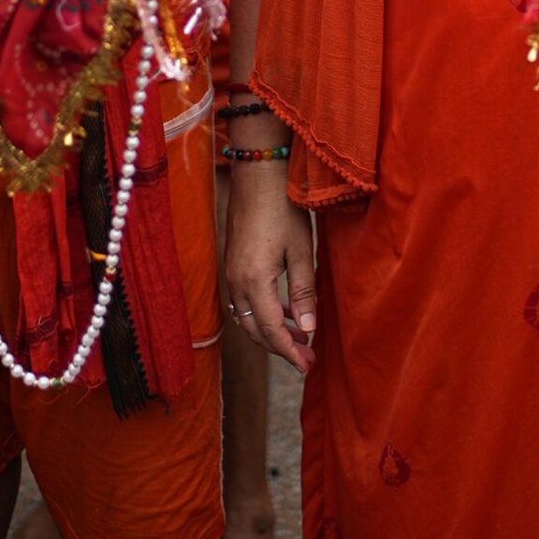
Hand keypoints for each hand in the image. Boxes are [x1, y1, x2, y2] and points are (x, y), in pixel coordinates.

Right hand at [224, 161, 316, 371]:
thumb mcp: (301, 250)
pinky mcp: (233, 263)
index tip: (307, 366)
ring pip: (247, 317)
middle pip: (254, 330)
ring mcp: (231, 272)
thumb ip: (303, 292)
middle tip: (307, 358)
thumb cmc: (284, 207)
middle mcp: (235, 282)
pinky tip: (284, 312)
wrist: (258, 172)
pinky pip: (245, 300)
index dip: (289, 352)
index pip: (270, 331)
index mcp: (253, 281)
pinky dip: (263, 313)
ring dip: (271, 331)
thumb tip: (307, 328)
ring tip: (300, 338)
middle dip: (280, 347)